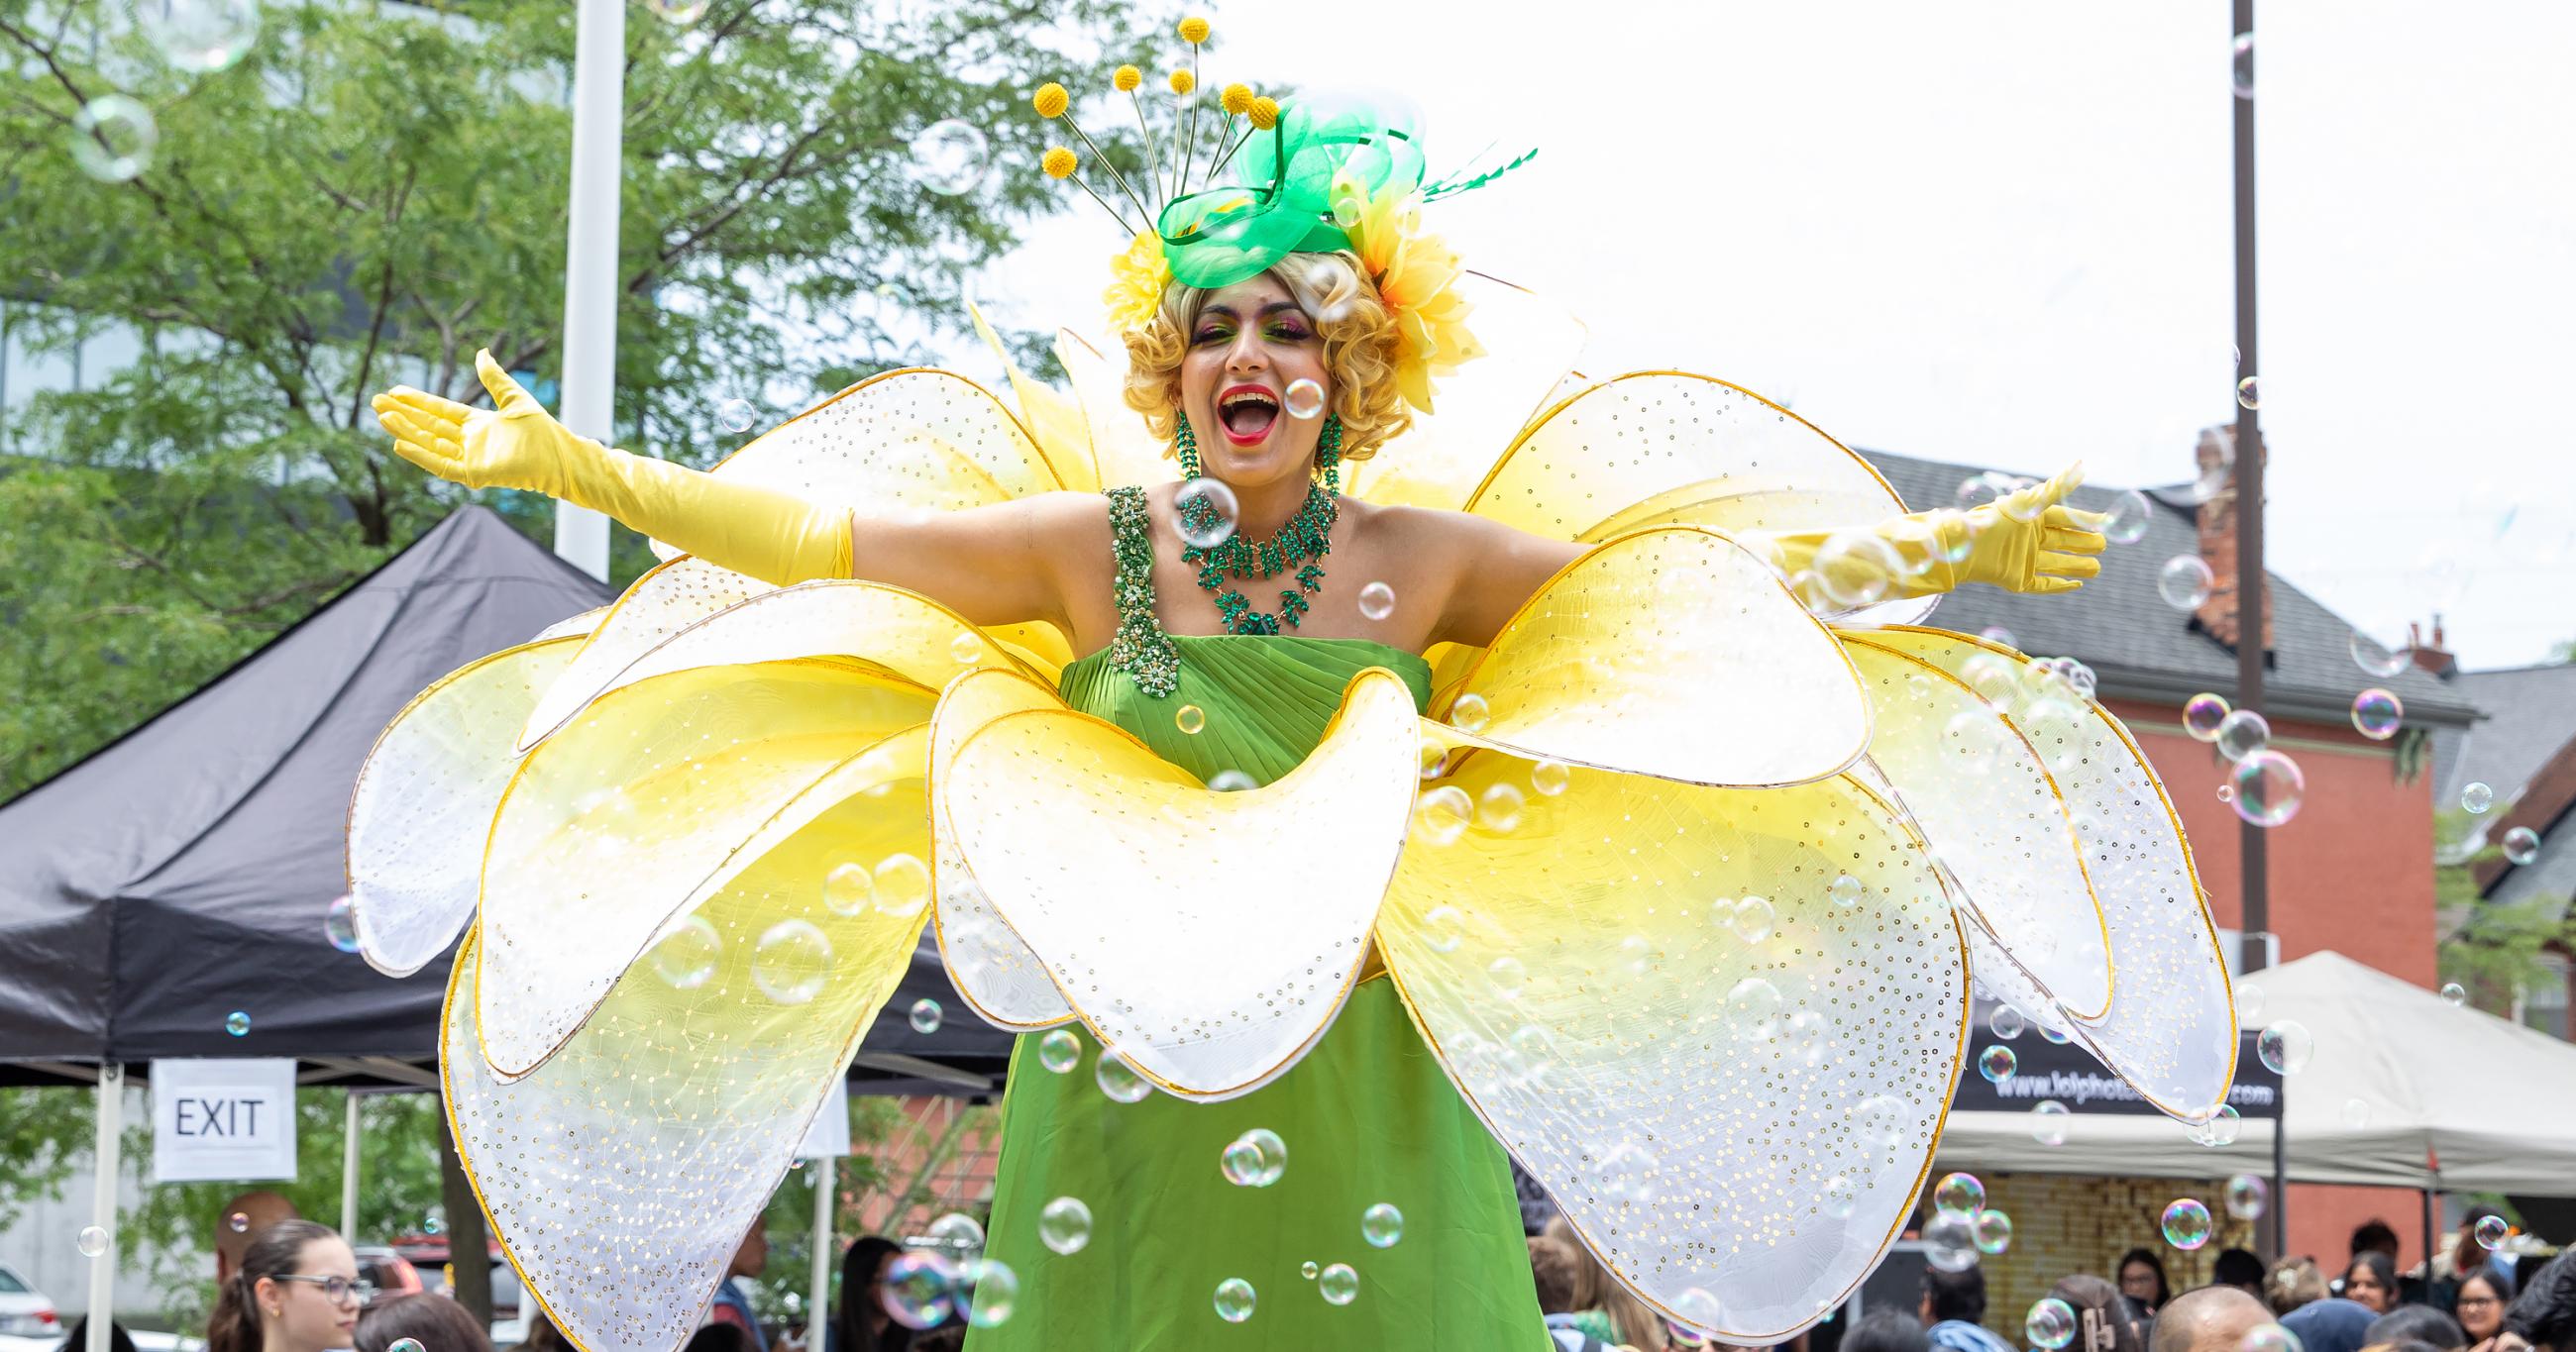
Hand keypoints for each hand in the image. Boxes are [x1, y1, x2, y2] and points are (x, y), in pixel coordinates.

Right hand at [371, 350, 605, 498]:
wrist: (560, 454)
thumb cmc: (543, 430)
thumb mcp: (514, 397)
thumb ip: (494, 378)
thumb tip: (482, 354)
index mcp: (478, 425)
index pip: (439, 412)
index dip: (416, 402)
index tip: (394, 391)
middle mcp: (470, 443)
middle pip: (428, 427)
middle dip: (402, 415)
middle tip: (376, 402)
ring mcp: (470, 459)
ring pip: (429, 444)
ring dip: (406, 431)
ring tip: (383, 417)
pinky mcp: (474, 474)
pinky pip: (440, 466)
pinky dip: (420, 455)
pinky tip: (400, 443)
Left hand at [1939, 464, 2109, 594]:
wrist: (1969, 546)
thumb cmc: (1999, 520)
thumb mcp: (2032, 501)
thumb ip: (2058, 486)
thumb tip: (2081, 463)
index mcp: (2031, 520)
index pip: (2063, 519)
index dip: (2084, 520)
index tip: (2104, 521)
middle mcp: (2028, 540)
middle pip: (2062, 542)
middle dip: (2083, 543)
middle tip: (2104, 544)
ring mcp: (2023, 561)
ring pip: (2057, 564)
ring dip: (2077, 566)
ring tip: (2098, 567)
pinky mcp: (2017, 580)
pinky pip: (2042, 584)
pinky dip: (2060, 586)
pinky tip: (2077, 585)